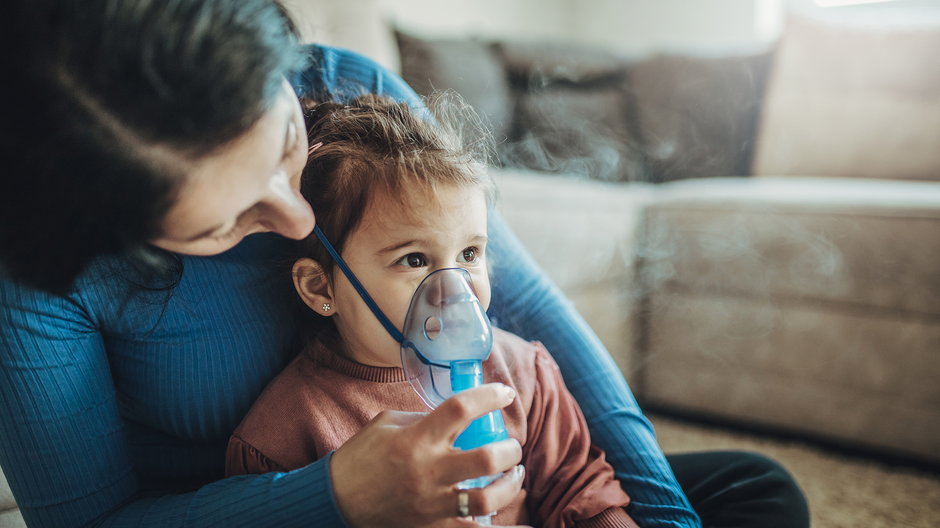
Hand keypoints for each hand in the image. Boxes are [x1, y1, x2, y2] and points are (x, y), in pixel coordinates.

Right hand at [330, 383, 527, 527]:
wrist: (336, 501)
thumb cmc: (361, 457)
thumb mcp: (387, 424)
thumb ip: (424, 418)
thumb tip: (458, 415)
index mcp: (417, 438)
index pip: (462, 408)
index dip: (490, 397)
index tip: (505, 394)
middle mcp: (428, 471)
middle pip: (486, 457)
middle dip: (509, 449)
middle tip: (511, 445)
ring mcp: (432, 503)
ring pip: (487, 498)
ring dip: (510, 485)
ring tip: (514, 475)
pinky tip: (527, 527)